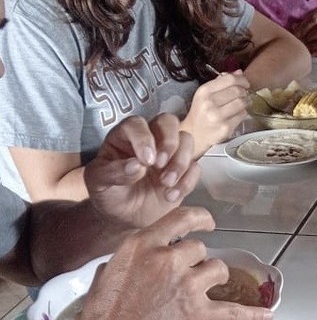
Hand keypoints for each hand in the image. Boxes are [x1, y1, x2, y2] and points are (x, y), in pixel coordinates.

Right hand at [80, 207, 271, 319]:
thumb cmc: (104, 308)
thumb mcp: (110, 268)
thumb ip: (137, 252)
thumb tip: (151, 251)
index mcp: (144, 244)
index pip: (183, 217)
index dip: (201, 217)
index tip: (208, 222)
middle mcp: (168, 259)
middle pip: (199, 248)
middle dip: (193, 261)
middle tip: (179, 277)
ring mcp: (185, 286)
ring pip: (216, 269)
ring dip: (209, 278)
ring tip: (195, 290)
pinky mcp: (195, 314)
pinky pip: (230, 311)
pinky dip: (249, 313)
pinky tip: (264, 313)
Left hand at [85, 114, 198, 228]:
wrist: (123, 218)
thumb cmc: (108, 194)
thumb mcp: (98, 184)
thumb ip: (112, 173)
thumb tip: (136, 166)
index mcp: (125, 137)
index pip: (137, 124)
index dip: (143, 138)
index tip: (145, 160)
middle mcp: (150, 139)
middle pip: (169, 121)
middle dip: (169, 141)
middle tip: (160, 164)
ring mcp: (169, 153)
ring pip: (187, 140)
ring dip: (180, 162)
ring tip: (166, 184)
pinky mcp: (184, 170)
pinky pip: (195, 167)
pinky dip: (186, 181)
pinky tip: (170, 195)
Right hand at [180, 71, 250, 155]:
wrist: (194, 134)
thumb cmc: (201, 112)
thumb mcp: (205, 94)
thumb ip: (221, 81)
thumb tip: (239, 72)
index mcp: (204, 91)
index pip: (230, 79)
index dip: (242, 80)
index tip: (245, 83)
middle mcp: (209, 103)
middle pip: (237, 91)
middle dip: (244, 92)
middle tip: (244, 94)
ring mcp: (217, 116)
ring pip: (242, 103)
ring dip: (246, 102)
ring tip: (243, 103)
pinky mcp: (225, 128)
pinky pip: (242, 115)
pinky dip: (243, 113)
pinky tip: (237, 114)